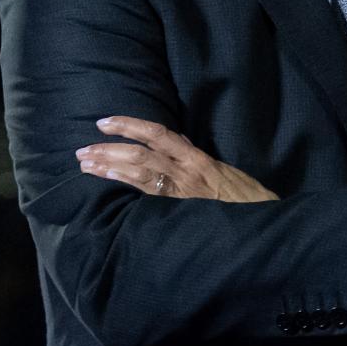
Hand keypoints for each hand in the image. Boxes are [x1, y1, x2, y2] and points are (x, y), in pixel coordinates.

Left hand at [76, 116, 278, 202]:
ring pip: (141, 171)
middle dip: (110, 149)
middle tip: (83, 150)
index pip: (158, 133)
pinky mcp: (181, 210)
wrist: (264, 223)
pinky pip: (149, 196)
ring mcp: (183, 191)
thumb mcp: (223, 172)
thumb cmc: (246, 199)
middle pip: (142, 152)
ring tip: (85, 165)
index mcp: (198, 158)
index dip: (130, 125)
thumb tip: (178, 141)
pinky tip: (107, 186)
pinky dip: (126, 187)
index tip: (104, 122)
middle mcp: (187, 170)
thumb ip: (197, 157)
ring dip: (110, 167)